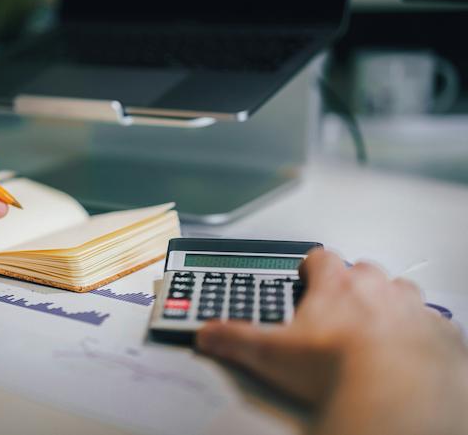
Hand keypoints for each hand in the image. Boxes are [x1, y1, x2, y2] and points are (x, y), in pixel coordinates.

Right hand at [196, 250, 467, 408]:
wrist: (396, 390)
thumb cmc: (338, 366)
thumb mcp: (272, 353)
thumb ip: (235, 338)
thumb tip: (207, 333)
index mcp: (336, 285)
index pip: (321, 257)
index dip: (312, 266)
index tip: (306, 276)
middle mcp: (376, 288)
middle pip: (363, 271)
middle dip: (352, 284)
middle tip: (338, 309)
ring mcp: (411, 308)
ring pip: (401, 291)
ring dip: (390, 302)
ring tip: (376, 327)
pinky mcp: (439, 335)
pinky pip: (433, 323)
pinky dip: (421, 332)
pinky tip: (409, 349)